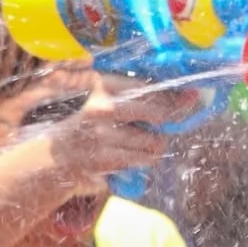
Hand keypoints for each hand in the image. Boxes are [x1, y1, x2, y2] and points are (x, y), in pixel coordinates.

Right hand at [56, 80, 200, 179]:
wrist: (54, 157)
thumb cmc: (87, 126)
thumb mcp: (104, 101)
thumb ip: (139, 96)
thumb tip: (188, 96)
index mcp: (102, 86)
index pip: (149, 88)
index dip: (175, 93)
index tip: (192, 96)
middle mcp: (103, 108)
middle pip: (158, 113)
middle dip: (171, 119)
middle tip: (171, 121)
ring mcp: (103, 136)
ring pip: (155, 141)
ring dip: (155, 145)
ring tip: (142, 143)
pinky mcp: (106, 160)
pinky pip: (143, 160)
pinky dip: (143, 159)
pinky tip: (130, 155)